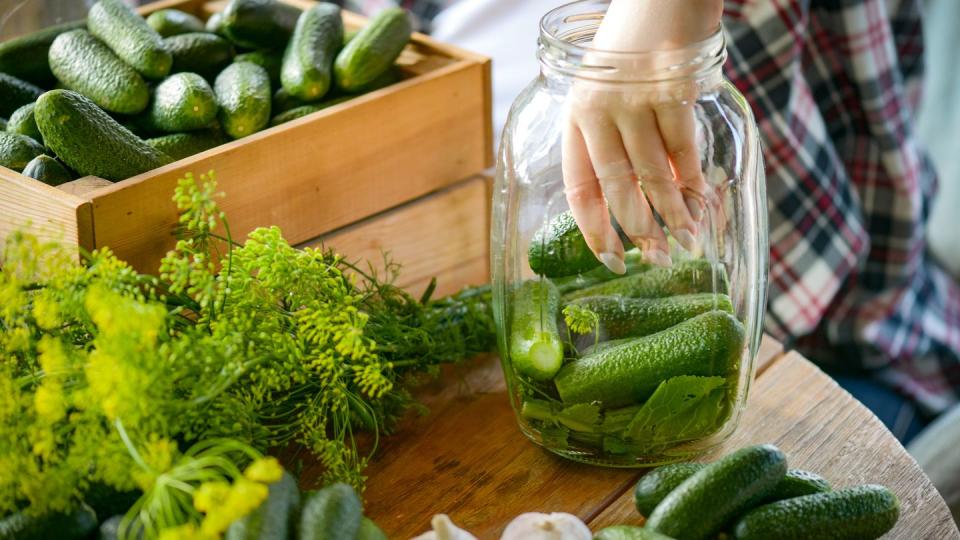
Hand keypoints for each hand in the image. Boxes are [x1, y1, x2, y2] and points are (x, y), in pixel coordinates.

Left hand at [562, 0, 722, 272]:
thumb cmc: (636, 43)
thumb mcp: (608, 87)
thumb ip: (618, 135)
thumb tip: (646, 194)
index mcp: (577, 114)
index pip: (579, 185)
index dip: (593, 227)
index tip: (608, 257)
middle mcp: (598, 111)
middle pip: (616, 188)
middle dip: (638, 231)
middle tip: (656, 259)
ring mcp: (633, 101)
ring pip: (653, 175)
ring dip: (672, 214)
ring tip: (685, 241)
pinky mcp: (669, 90)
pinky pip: (684, 150)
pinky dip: (695, 182)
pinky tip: (702, 203)